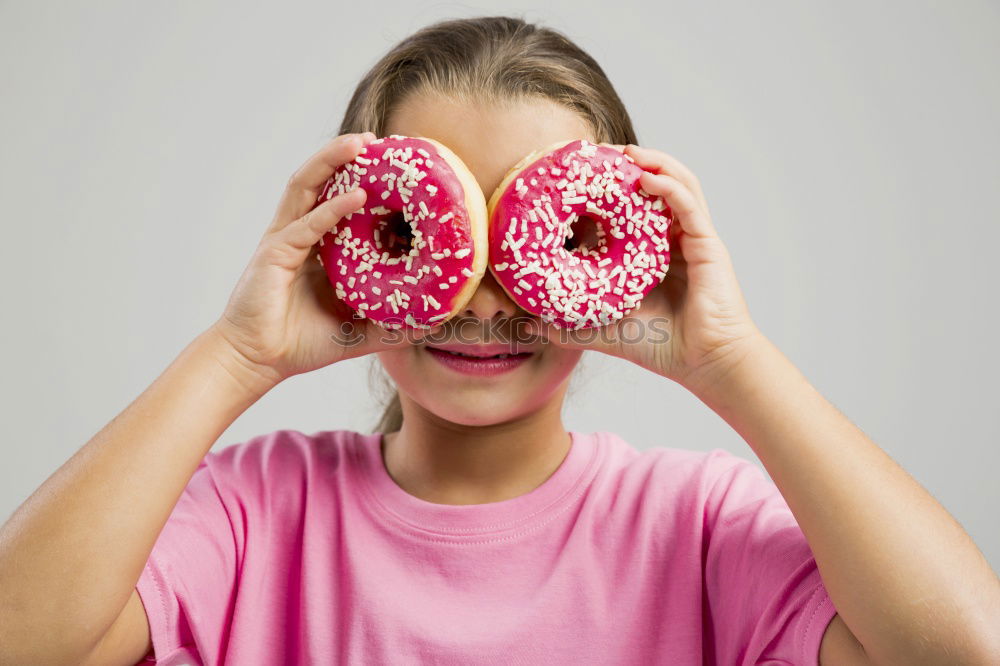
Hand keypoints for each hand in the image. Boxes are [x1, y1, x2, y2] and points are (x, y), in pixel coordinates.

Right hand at [211, 132, 426, 387]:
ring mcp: (284, 239)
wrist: (258, 362)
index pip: (338, 201)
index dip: (363, 180)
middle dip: (346, 156)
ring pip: (307, 186)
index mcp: (316, 247)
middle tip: (380, 141)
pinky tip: (358, 195)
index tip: (394, 168)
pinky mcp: (275, 253)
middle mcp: (299, 234)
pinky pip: (307, 224)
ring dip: (332, 161)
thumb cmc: (301, 344)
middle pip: (321, 181)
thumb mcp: (358, 332)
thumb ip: (391, 325)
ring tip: (361, 143)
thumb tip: (432, 324)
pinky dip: (332, 208)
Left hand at [537, 143, 764, 391]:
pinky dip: (669, 186)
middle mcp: (676, 240)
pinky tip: (645, 177)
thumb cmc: (664, 347)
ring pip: (677, 184)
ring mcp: (694, 239)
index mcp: (656, 253)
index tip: (582, 175)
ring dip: (653, 162)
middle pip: (657, 186)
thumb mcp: (606, 330)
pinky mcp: (708, 245)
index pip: (634, 209)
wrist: (705, 365)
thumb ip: (570, 325)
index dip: (612, 189)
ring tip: (626, 152)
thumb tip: (530, 322)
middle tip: (600, 152)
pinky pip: (688, 205)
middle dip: (631, 164)